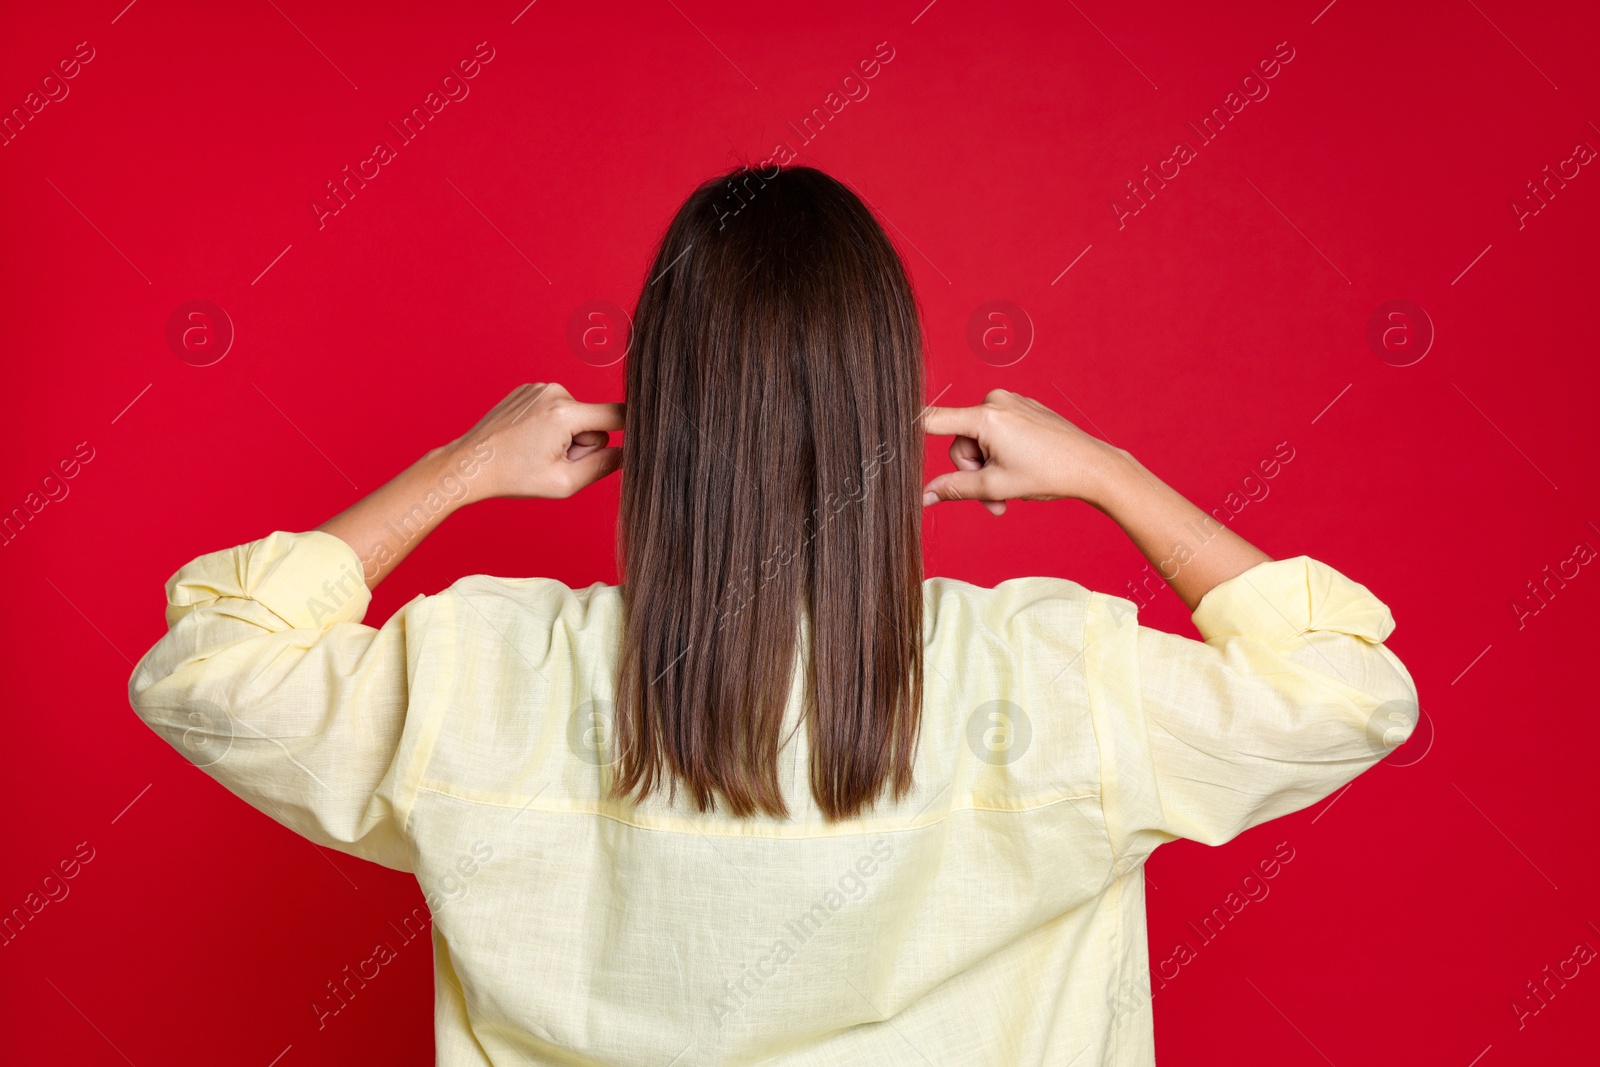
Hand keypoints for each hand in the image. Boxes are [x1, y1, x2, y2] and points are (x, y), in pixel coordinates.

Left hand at [449, 383, 622, 502]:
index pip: (617, 415)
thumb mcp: (564, 483)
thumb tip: (627, 453)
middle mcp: (554, 392)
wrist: (470, 463)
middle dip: (583, 444)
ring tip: (537, 450)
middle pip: (594, 421)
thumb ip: (603, 468)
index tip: (647, 432)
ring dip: (566, 435)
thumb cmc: (513, 476)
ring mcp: (539, 388)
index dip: (633, 428)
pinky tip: (529, 439)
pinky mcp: (529, 389)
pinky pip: (557, 409)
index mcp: (565, 414)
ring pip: (576, 415)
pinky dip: (550, 425)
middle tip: (555, 461)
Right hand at [921, 389, 1126, 515]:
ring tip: (1011, 489)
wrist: (1092, 465)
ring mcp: (1011, 402)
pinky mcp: (1022, 407)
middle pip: (960, 443)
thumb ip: (955, 489)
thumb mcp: (996, 487)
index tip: (888, 424)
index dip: (910, 427)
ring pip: (978, 441)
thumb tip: (924, 497)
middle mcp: (996, 402)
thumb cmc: (1049, 474)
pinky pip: (996, 431)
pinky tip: (1022, 467)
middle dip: (973, 473)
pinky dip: (1001, 453)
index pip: (934, 420)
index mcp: (986, 418)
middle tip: (996, 499)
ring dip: (988, 468)